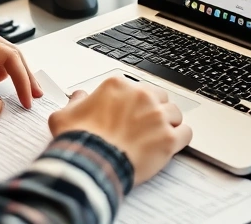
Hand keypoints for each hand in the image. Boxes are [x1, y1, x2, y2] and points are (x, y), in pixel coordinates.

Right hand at [48, 77, 191, 184]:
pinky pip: (186, 133)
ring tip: (158, 135)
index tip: (131, 113)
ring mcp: (157, 116)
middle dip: (154, 109)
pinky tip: (173, 144)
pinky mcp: (168, 138)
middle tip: (145, 125)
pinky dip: (181, 138)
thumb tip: (80, 97)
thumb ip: (75, 102)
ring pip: (175, 113)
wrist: (91, 165)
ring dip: (169, 123)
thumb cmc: (79, 141)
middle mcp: (141, 96)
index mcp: (118, 86)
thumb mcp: (64, 116)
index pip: (137, 87)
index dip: (134, 102)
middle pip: (159, 97)